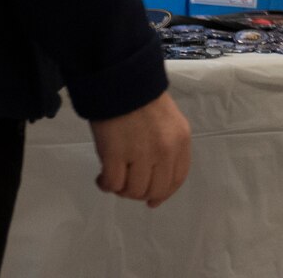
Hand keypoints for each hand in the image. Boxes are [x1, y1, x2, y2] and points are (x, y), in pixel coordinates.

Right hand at [88, 89, 190, 207]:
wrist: (121, 82)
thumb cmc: (142, 100)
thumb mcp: (168, 123)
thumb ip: (168, 149)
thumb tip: (156, 184)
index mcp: (181, 141)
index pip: (177, 179)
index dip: (164, 193)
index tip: (152, 200)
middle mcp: (165, 151)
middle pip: (155, 189)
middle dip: (140, 193)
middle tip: (126, 184)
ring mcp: (141, 155)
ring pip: (133, 191)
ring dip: (121, 189)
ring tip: (112, 177)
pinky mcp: (116, 156)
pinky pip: (113, 184)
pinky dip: (105, 185)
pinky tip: (101, 177)